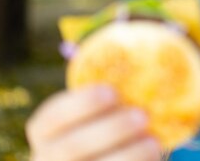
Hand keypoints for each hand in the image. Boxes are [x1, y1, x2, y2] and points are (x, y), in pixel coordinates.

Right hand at [26, 85, 162, 160]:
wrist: (100, 158)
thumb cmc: (103, 125)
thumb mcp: (100, 109)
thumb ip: (112, 90)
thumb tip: (153, 49)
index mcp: (44, 130)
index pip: (51, 117)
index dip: (80, 104)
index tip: (112, 91)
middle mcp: (45, 159)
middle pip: (70, 148)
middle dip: (108, 131)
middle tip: (142, 115)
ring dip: (124, 157)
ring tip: (154, 143)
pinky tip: (154, 159)